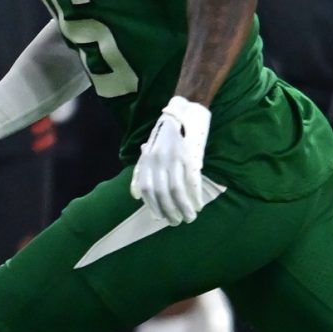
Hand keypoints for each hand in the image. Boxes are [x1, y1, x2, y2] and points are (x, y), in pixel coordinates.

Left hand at [130, 96, 211, 224]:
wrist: (184, 109)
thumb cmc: (166, 132)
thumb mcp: (149, 149)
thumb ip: (142, 171)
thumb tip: (135, 195)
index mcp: (147, 159)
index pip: (147, 189)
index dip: (153, 205)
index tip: (160, 218)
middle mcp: (158, 160)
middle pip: (162, 193)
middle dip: (169, 211)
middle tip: (176, 222)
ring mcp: (174, 157)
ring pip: (177, 189)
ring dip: (183, 207)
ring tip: (190, 218)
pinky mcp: (190, 155)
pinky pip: (191, 180)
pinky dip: (194, 195)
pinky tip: (198, 204)